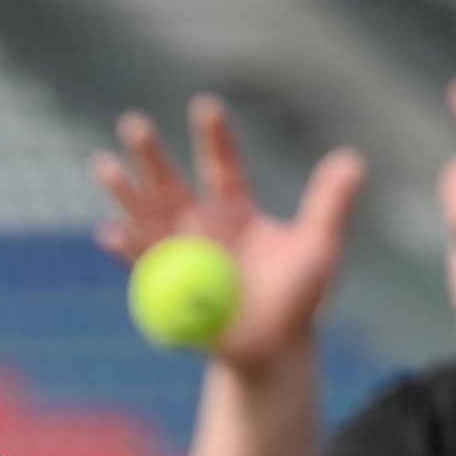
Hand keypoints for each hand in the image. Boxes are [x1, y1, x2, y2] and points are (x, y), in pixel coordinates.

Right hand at [92, 96, 365, 370]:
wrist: (273, 348)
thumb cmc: (299, 297)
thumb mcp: (319, 247)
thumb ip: (330, 204)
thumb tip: (352, 160)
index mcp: (237, 209)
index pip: (224, 165)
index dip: (214, 138)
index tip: (205, 107)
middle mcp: (202, 226)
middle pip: (172, 183)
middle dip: (151, 156)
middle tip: (132, 123)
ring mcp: (181, 255)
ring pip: (147, 217)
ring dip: (125, 194)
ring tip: (103, 165)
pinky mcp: (168, 286)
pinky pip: (143, 265)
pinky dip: (126, 250)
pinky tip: (110, 233)